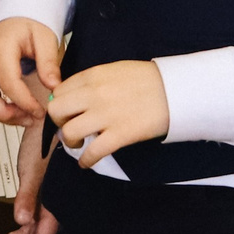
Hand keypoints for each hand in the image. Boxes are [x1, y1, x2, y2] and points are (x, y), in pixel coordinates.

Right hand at [0, 16, 60, 124]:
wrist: (14, 17)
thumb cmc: (30, 26)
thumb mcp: (46, 37)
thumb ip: (49, 62)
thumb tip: (53, 87)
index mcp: (0, 48)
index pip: (8, 83)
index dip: (24, 102)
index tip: (41, 112)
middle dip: (3, 114)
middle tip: (28, 119)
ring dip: (1, 115)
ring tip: (27, 118)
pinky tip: (19, 111)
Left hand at [0, 119, 57, 233]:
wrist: (49, 118)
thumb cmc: (44, 139)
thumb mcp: (33, 170)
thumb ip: (29, 197)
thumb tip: (22, 222)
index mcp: (56, 201)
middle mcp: (54, 202)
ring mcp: (49, 197)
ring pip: (33, 227)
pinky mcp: (42, 189)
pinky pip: (33, 214)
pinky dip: (22, 226)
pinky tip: (12, 232)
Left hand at [46, 60, 169, 169]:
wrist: (178, 90)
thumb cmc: (148, 80)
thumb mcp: (115, 70)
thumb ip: (92, 81)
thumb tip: (73, 96)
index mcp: (93, 76)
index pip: (59, 91)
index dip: (60, 104)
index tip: (66, 112)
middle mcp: (94, 94)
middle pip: (56, 111)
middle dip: (59, 122)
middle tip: (69, 126)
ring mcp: (106, 115)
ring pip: (69, 132)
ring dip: (70, 141)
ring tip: (79, 143)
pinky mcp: (121, 134)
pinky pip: (93, 151)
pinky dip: (86, 160)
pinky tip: (87, 162)